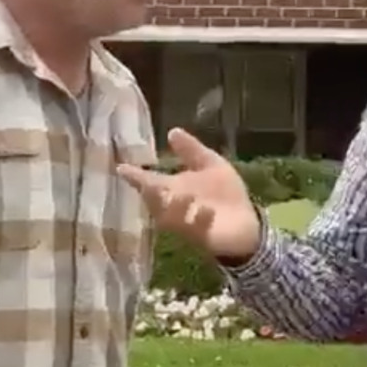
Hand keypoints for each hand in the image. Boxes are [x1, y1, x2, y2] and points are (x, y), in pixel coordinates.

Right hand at [116, 128, 262, 260]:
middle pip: (154, 198)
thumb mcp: (210, 165)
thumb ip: (191, 150)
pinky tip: (207, 211)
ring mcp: (185, 221)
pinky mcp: (201, 234)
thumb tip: (172, 131)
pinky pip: (194, 227)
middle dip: (150, 191)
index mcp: (172, 187)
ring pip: (170, 214)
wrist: (245, 223)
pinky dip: (199, 218)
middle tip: (146, 183)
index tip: (121, 167)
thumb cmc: (224, 194)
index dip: (134, 175)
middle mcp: (173, 205)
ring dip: (175, 204)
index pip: (147, 180)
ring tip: (182, 195)